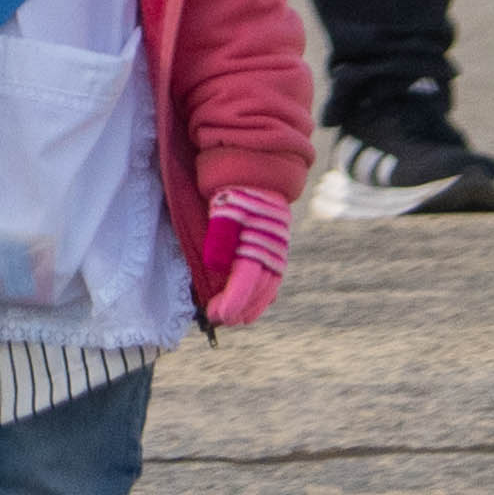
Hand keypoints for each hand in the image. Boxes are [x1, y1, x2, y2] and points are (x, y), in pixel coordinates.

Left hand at [194, 187, 292, 330]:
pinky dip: (261, 295)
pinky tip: (250, 307)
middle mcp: (273, 249)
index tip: (217, 315)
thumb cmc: (234, 193)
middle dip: (239, 308)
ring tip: (233, 318)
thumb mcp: (221, 209)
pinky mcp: (277, 252)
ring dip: (251, 306)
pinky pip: (272, 280)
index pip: (247, 279)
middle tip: (217, 319)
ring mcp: (278, 251)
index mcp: (258, 240)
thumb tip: (215, 266)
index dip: (233, 300)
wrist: (259, 175)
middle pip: (259, 289)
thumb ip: (219, 236)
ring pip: (268, 287)